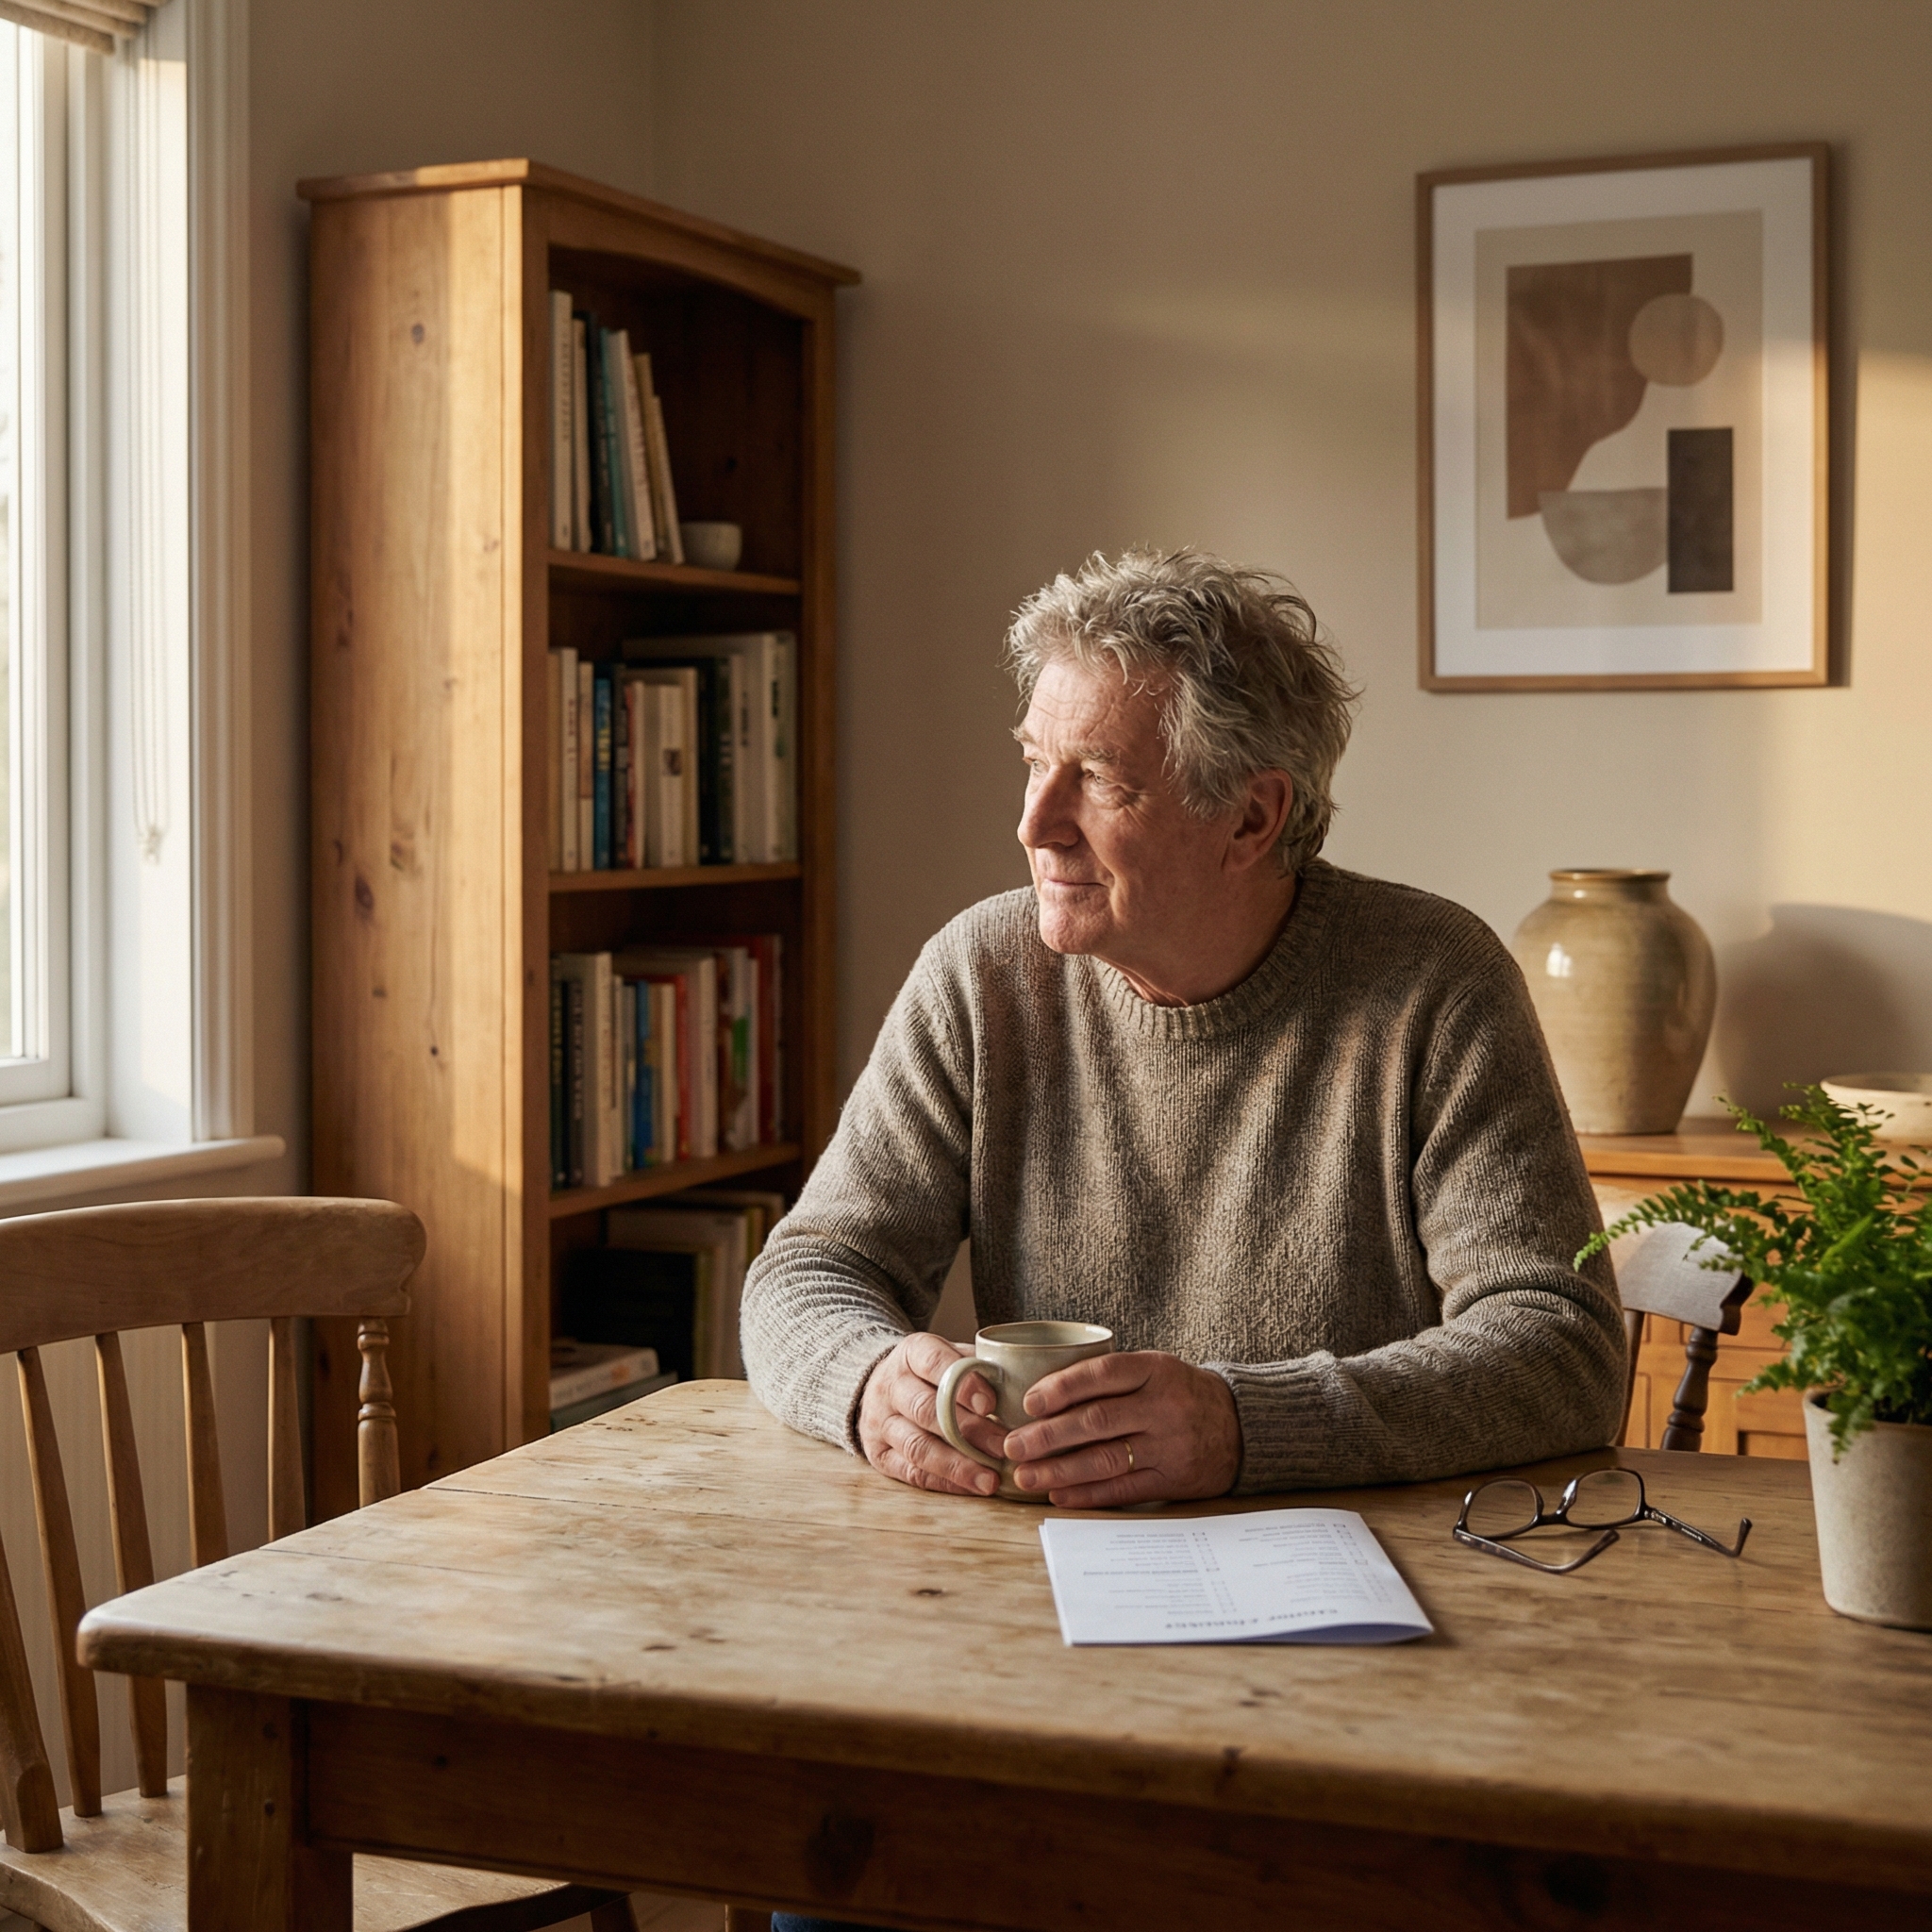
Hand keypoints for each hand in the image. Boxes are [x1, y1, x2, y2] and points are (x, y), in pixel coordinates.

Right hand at [857, 1332, 1007, 1495]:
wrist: (881, 1386)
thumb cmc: (930, 1372)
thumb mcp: (950, 1354)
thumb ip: (979, 1365)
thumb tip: (1023, 1383)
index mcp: (911, 1353)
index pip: (934, 1363)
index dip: (963, 1384)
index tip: (992, 1403)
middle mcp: (890, 1386)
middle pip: (927, 1410)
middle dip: (969, 1431)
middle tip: (1005, 1446)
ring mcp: (880, 1422)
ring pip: (918, 1446)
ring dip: (957, 1466)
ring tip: (990, 1479)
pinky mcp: (878, 1454)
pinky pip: (911, 1472)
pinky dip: (944, 1482)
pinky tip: (971, 1487)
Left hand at [1000, 1351, 1240, 1506]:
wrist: (1241, 1427)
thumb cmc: (1181, 1393)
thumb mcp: (1156, 1369)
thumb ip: (1112, 1377)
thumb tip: (1042, 1392)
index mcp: (1156, 1370)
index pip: (1103, 1373)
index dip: (1062, 1387)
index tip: (1029, 1402)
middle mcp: (1164, 1407)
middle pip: (1097, 1421)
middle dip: (1048, 1435)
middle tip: (1013, 1445)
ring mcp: (1170, 1446)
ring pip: (1105, 1459)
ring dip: (1060, 1470)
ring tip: (1027, 1476)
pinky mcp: (1174, 1480)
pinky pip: (1124, 1489)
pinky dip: (1088, 1494)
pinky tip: (1059, 1494)